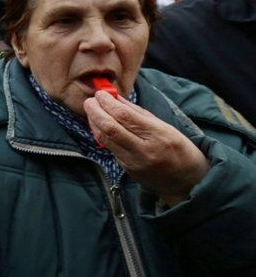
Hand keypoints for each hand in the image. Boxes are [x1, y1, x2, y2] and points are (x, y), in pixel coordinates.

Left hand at [85, 91, 209, 205]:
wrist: (187, 182)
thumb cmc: (179, 149)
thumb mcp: (165, 126)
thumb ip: (138, 112)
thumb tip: (115, 98)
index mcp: (158, 135)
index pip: (125, 116)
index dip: (108, 103)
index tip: (100, 94)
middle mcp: (144, 150)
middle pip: (110, 128)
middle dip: (96, 112)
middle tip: (89, 101)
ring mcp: (134, 162)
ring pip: (105, 139)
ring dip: (94, 123)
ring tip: (91, 110)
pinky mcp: (127, 169)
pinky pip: (110, 148)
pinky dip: (101, 134)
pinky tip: (98, 125)